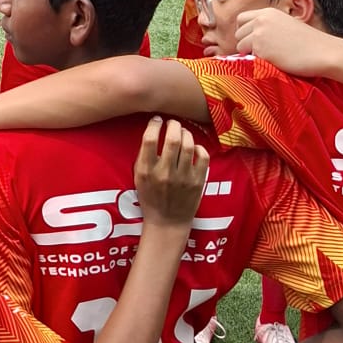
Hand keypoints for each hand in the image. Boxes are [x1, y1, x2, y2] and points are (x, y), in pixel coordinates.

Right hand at [133, 116, 208, 233]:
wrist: (167, 222)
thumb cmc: (150, 197)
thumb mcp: (139, 177)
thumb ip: (144, 156)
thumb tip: (152, 131)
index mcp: (147, 171)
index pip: (149, 139)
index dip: (154, 125)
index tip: (156, 120)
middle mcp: (165, 173)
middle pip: (172, 138)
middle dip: (173, 125)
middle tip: (172, 123)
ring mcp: (184, 178)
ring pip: (188, 145)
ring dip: (186, 133)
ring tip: (182, 132)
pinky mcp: (198, 182)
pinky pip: (203, 157)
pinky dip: (199, 148)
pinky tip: (194, 148)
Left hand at [234, 9, 337, 76]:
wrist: (324, 52)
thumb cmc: (310, 43)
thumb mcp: (287, 25)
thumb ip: (268, 27)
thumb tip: (251, 37)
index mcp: (268, 13)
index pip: (241, 19)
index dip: (245, 31)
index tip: (252, 40)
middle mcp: (260, 21)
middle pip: (238, 34)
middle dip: (246, 44)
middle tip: (262, 52)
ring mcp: (259, 35)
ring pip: (241, 47)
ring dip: (251, 54)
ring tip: (270, 58)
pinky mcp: (261, 50)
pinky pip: (249, 59)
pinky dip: (258, 62)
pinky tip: (274, 62)